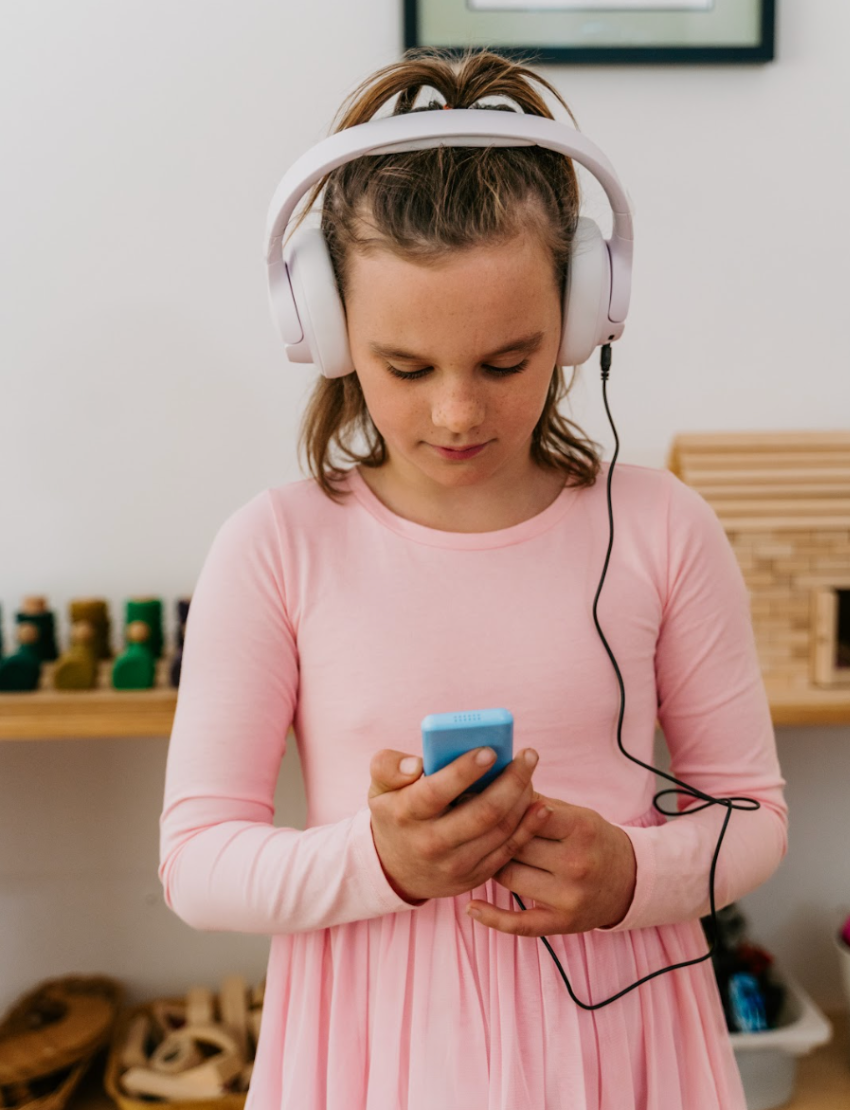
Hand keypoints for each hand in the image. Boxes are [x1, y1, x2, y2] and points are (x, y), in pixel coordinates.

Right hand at [368, 745, 550, 903]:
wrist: (396, 869)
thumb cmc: (396, 813)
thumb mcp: (380, 787)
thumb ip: (389, 766)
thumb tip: (416, 765)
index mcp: (405, 814)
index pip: (437, 791)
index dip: (464, 771)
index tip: (490, 750)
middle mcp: (430, 843)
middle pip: (481, 813)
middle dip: (511, 781)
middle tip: (529, 755)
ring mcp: (455, 865)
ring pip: (500, 831)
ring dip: (522, 799)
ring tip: (530, 772)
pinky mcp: (474, 877)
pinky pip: (508, 851)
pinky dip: (528, 827)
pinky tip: (541, 805)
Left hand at [466, 797, 636, 935]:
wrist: (628, 880)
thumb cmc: (591, 839)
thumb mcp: (575, 813)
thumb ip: (536, 802)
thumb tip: (489, 786)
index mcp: (581, 829)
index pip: (529, 813)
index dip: (503, 807)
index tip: (481, 801)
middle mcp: (577, 863)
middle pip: (515, 846)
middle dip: (493, 835)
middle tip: (469, 827)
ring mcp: (569, 897)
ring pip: (509, 877)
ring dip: (492, 865)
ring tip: (481, 854)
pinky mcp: (561, 923)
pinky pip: (519, 923)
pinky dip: (492, 917)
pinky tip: (471, 907)